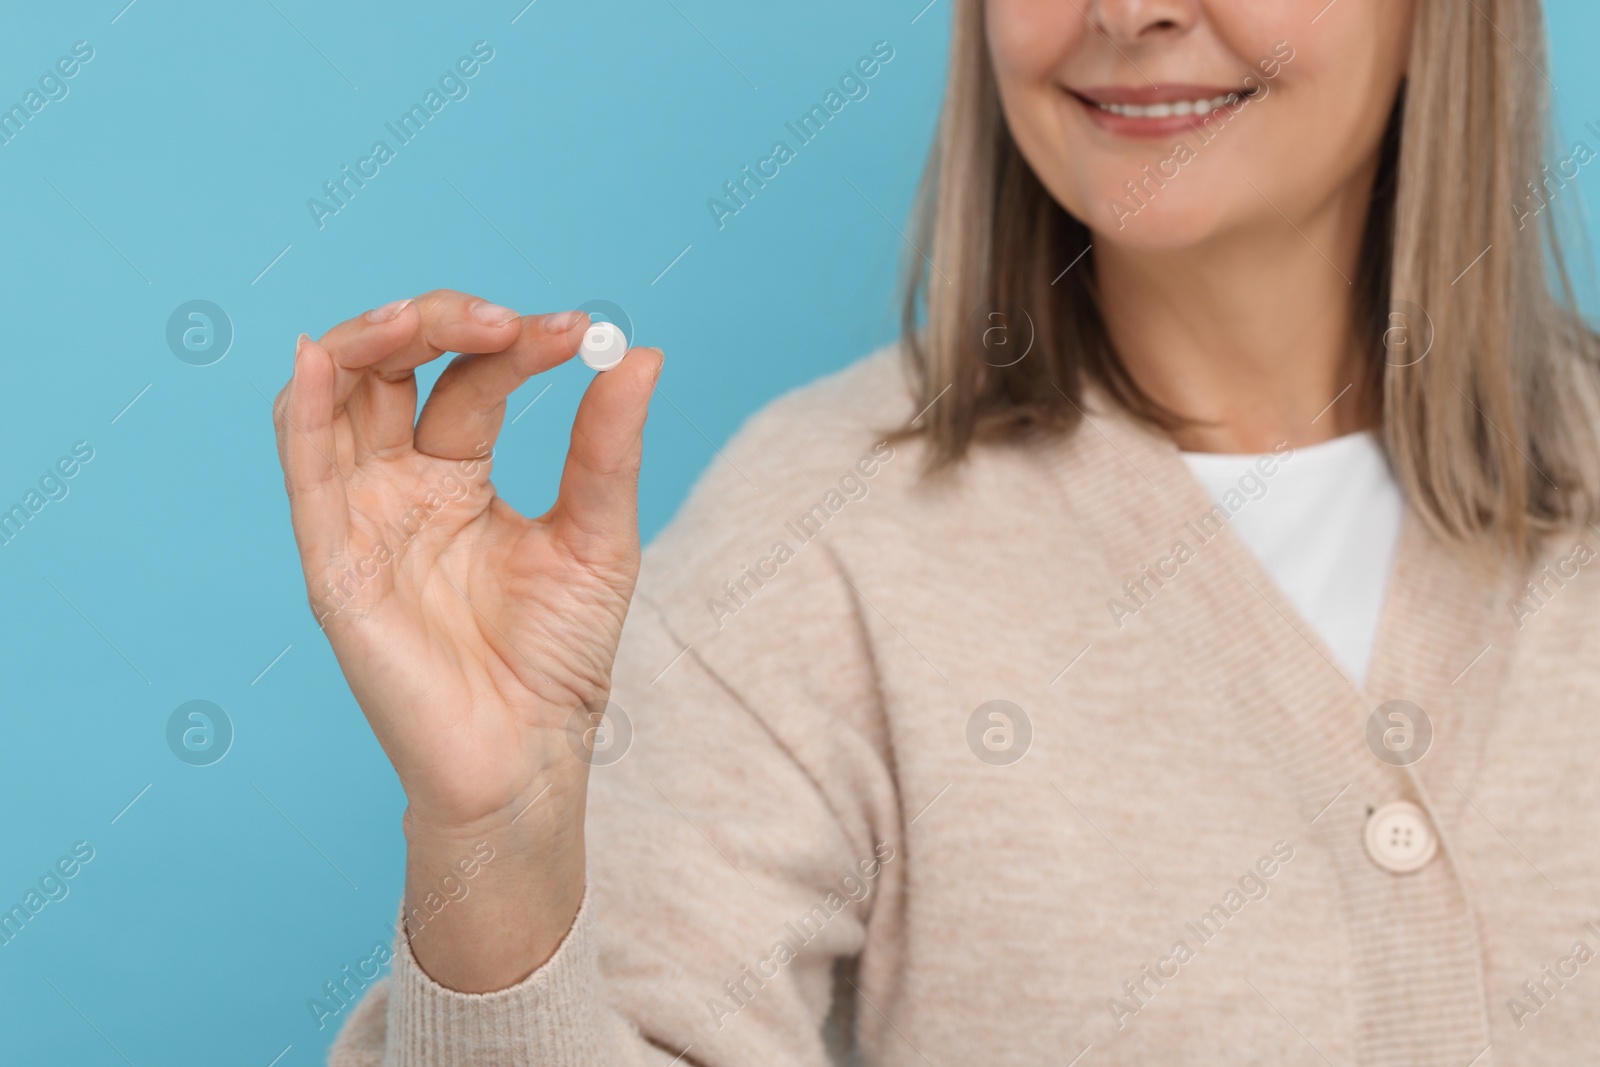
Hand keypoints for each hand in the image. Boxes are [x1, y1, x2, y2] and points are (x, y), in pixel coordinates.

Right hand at [271, 290, 661, 834]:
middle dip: (440, 324)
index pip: (472, 378)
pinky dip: (303, 411)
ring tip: (433, 318)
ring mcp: (361, 518)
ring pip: (337, 400)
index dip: (520, 345)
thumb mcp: (598, 539)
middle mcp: (399, 484)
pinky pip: (304, 476)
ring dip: (372, 342)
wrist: (529, 758)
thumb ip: (607, 449)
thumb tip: (645, 353)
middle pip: (392, 368)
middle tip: (507, 321)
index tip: (584, 331)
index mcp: (459, 474)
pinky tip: (319, 357)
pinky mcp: (333, 565)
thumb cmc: (560, 658)